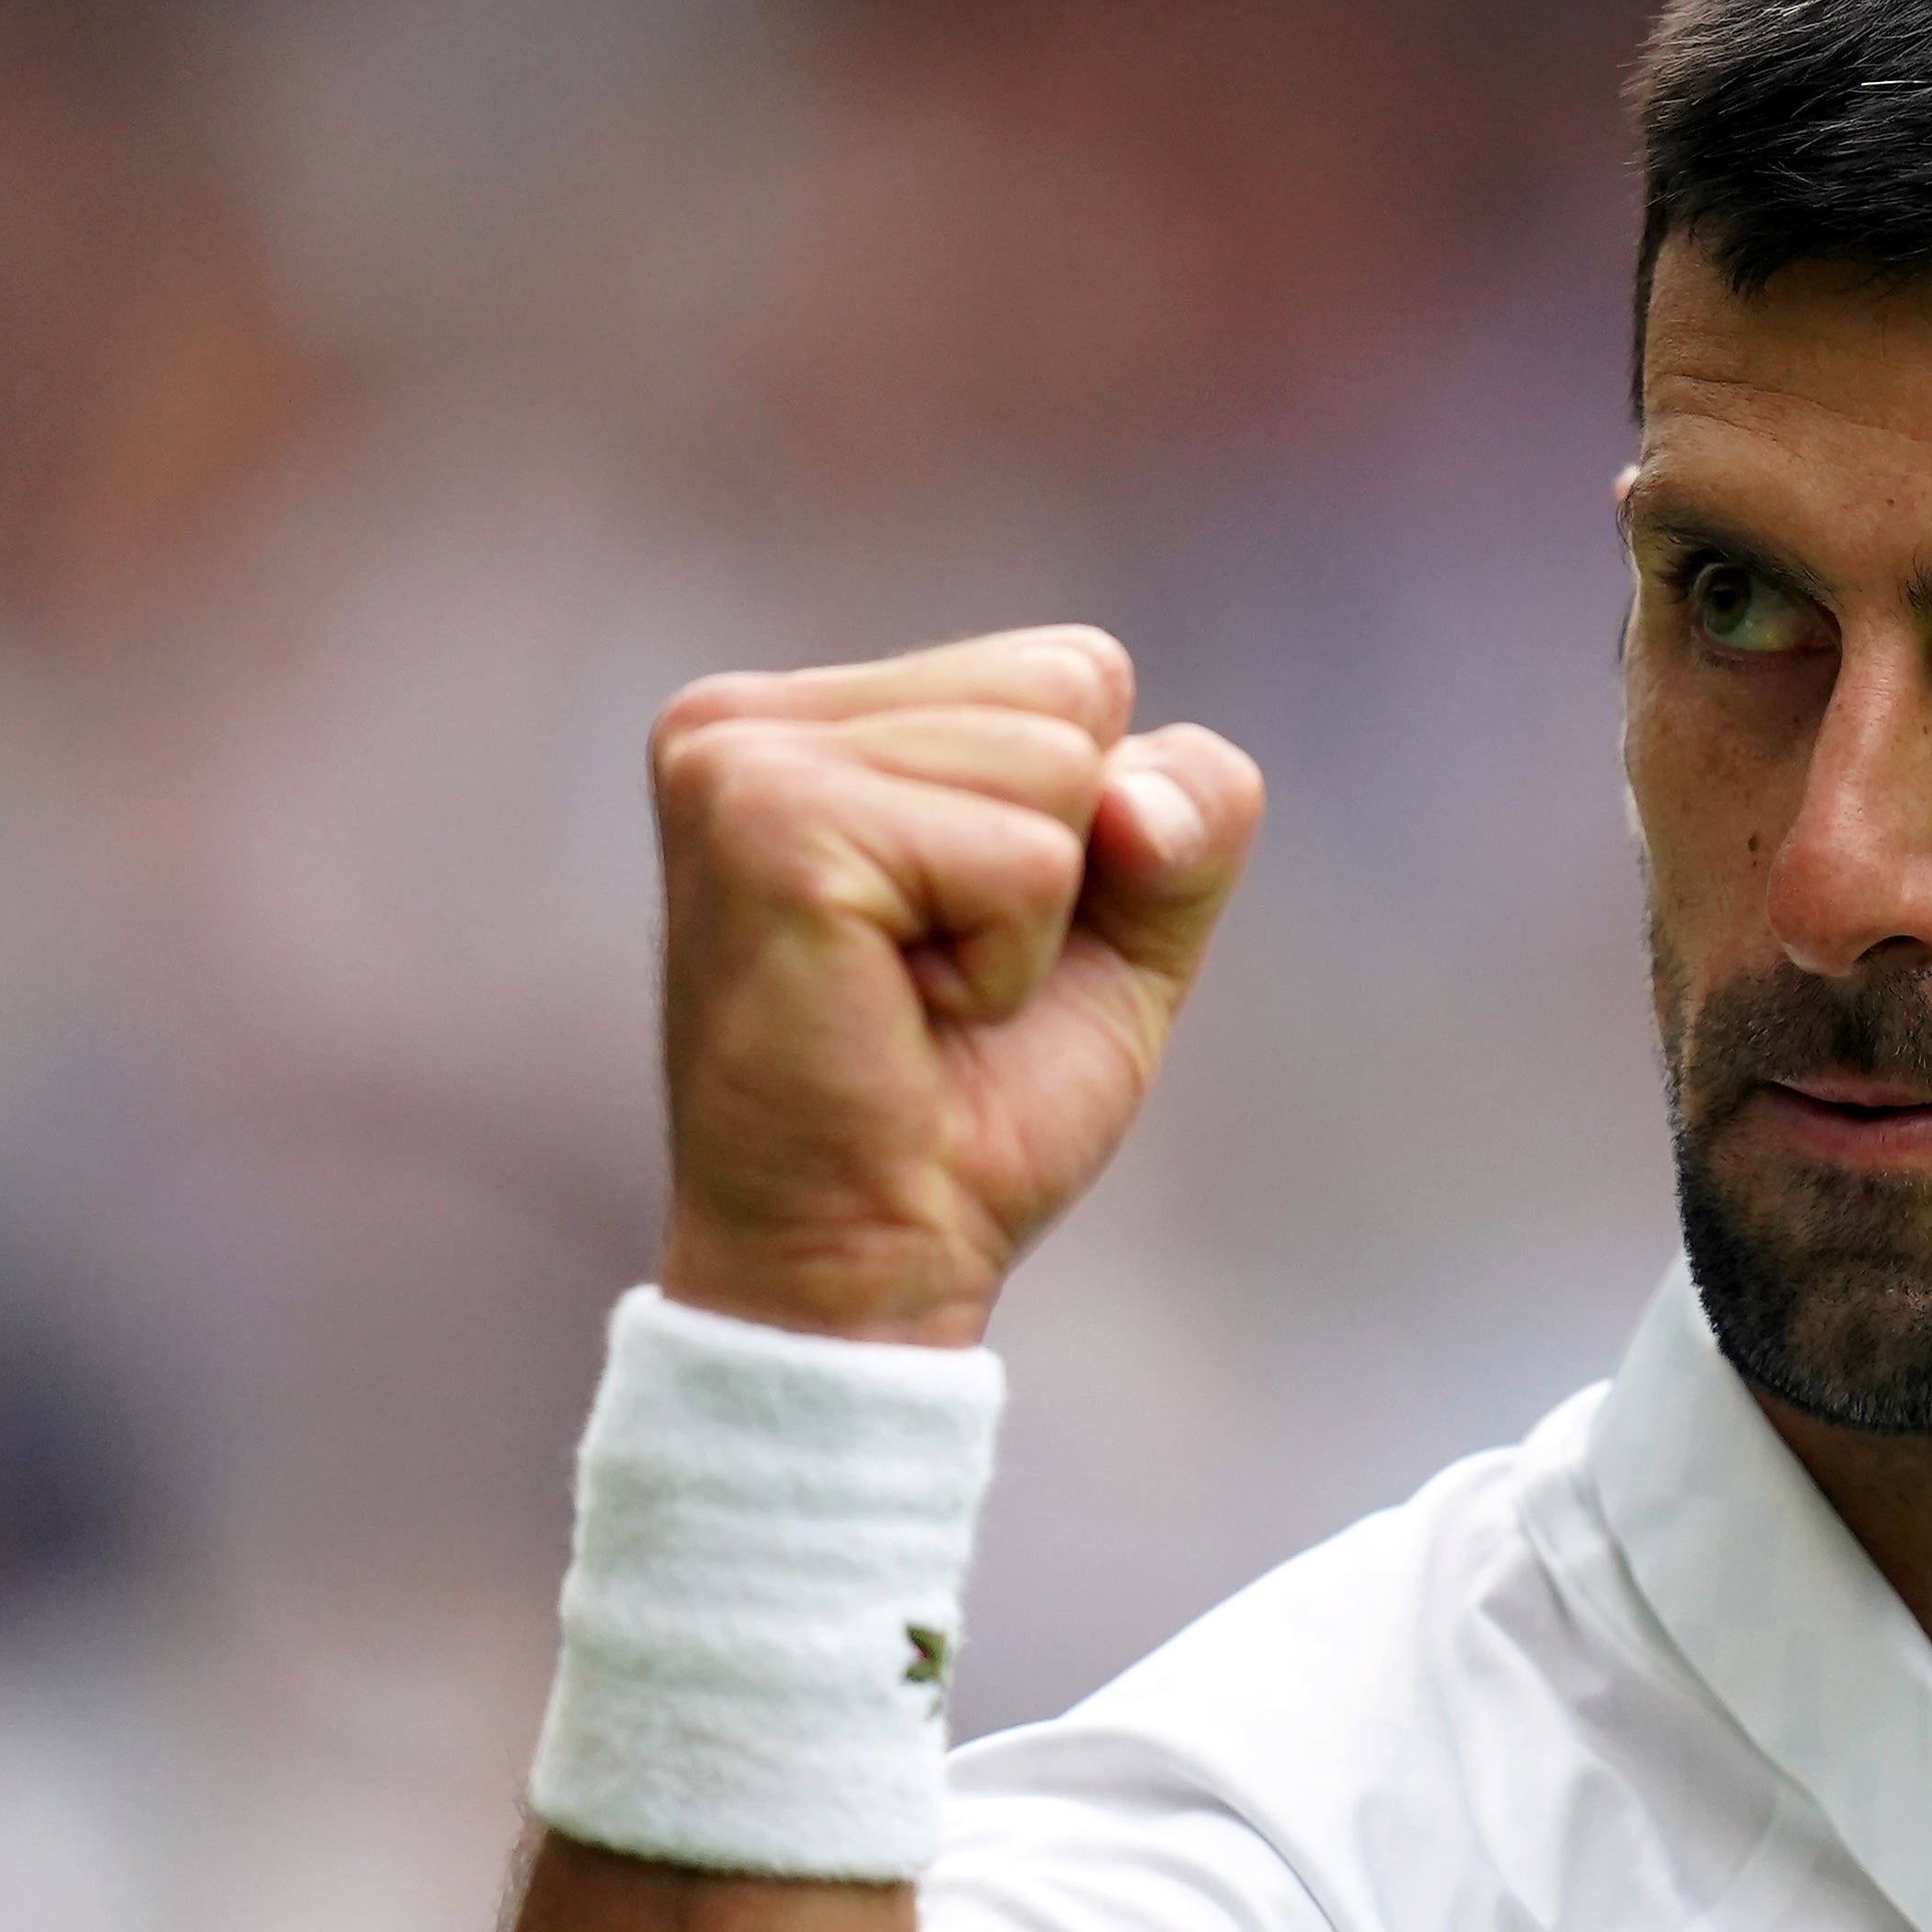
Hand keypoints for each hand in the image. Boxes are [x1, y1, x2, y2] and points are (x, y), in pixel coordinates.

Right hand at [648, 625, 1264, 1345]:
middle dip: (1063, 865)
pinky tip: (901, 1009)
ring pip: (1058, 770)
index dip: (1092, 827)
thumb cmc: (977, 1101)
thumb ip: (1188, 810)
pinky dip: (1006, 962)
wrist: (872, 1262)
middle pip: (1072, 695)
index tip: (972, 935)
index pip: (1077, 670)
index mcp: (810, 714)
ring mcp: (742, 762)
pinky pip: (1026, 859)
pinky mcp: (771, 828)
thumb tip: (1133, 802)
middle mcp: (746, 717)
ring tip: (914, 993)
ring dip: (1030, 920)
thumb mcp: (1128, 926)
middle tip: (938, 977)